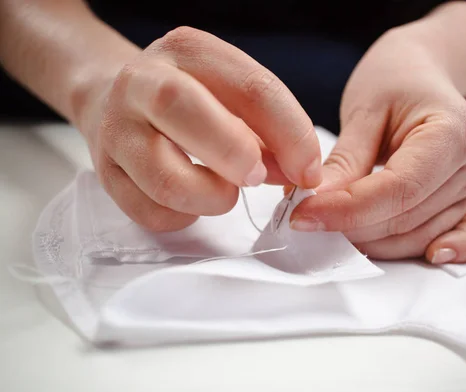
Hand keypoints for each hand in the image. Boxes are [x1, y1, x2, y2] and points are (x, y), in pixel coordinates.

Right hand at [79, 27, 321, 231]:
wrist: (117, 100)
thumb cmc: (192, 101)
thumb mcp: (231, 96)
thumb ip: (270, 132)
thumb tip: (301, 174)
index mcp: (188, 50)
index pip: (251, 87)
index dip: (290, 135)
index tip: (308, 171)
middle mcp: (142, 81)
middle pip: (182, 110)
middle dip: (235, 154)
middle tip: (258, 177)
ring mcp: (116, 128)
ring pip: (164, 177)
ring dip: (211, 196)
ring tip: (224, 192)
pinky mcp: (105, 172)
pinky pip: (151, 212)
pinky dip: (184, 216)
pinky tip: (193, 202)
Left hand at [290, 27, 465, 263]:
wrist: (421, 75)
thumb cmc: (394, 82)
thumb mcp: (364, 111)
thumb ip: (344, 162)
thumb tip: (317, 206)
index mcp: (454, 132)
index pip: (399, 188)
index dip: (348, 209)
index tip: (304, 215)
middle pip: (407, 215)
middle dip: (352, 226)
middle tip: (305, 222)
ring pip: (419, 233)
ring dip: (372, 241)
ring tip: (329, 229)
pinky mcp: (464, 201)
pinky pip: (461, 235)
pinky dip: (437, 249)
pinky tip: (425, 258)